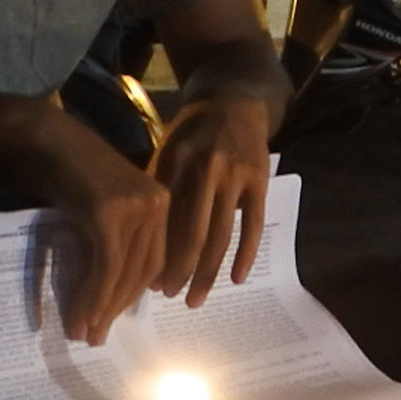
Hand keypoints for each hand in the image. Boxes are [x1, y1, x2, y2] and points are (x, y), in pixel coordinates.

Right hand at [17, 104, 172, 347]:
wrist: (46, 141)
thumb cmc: (70, 172)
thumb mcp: (102, 208)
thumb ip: (115, 239)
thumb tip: (110, 286)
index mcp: (161, 203)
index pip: (154, 260)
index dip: (134, 294)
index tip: (115, 319)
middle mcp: (156, 205)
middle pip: (143, 270)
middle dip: (118, 307)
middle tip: (96, 335)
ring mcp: (136, 209)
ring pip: (125, 272)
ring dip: (102, 307)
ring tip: (84, 332)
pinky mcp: (110, 215)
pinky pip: (107, 266)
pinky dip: (93, 294)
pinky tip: (80, 313)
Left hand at [150, 93, 274, 306]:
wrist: (234, 101)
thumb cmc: (191, 132)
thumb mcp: (165, 151)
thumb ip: (156, 188)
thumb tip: (140, 239)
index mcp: (176, 163)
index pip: (163, 219)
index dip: (154, 252)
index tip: (143, 280)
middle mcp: (207, 170)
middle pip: (192, 233)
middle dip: (179, 271)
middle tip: (169, 297)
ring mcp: (237, 176)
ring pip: (222, 236)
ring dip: (208, 272)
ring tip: (197, 298)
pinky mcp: (260, 182)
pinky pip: (253, 226)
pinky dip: (245, 255)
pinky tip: (237, 279)